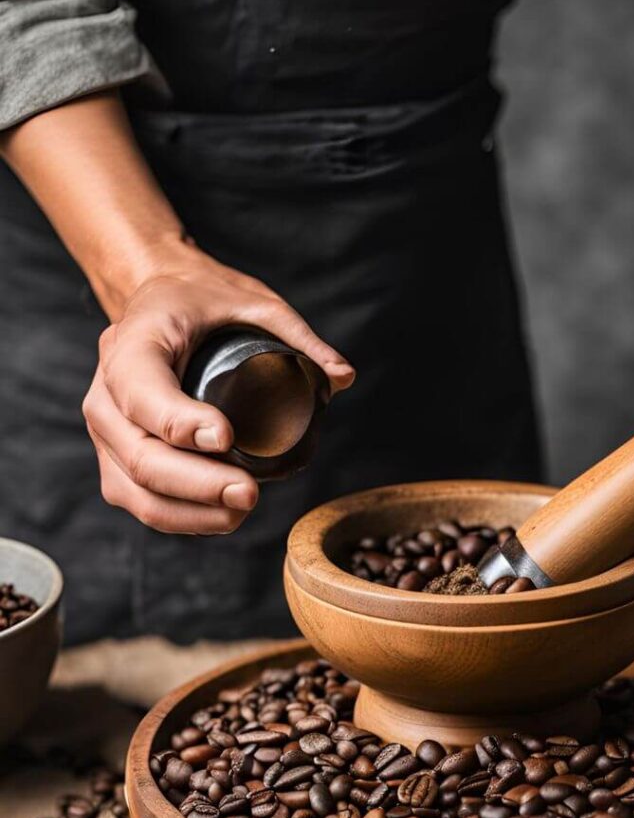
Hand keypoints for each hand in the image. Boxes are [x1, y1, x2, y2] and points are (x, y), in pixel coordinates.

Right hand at [82, 245, 354, 533]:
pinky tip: (223, 517)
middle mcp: (105, 392)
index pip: (142, 391)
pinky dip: (180, 518)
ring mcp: (107, 431)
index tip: (228, 438)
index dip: (181, 422)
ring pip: (134, 490)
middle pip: (141, 455)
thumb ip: (297, 336)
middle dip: (198, 483)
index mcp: (132, 344)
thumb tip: (343, 377)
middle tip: (251, 493)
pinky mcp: (115, 459)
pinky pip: (138, 501)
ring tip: (244, 510)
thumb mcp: (252, 301)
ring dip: (190, 512)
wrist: (158, 300)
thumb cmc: (201, 301)